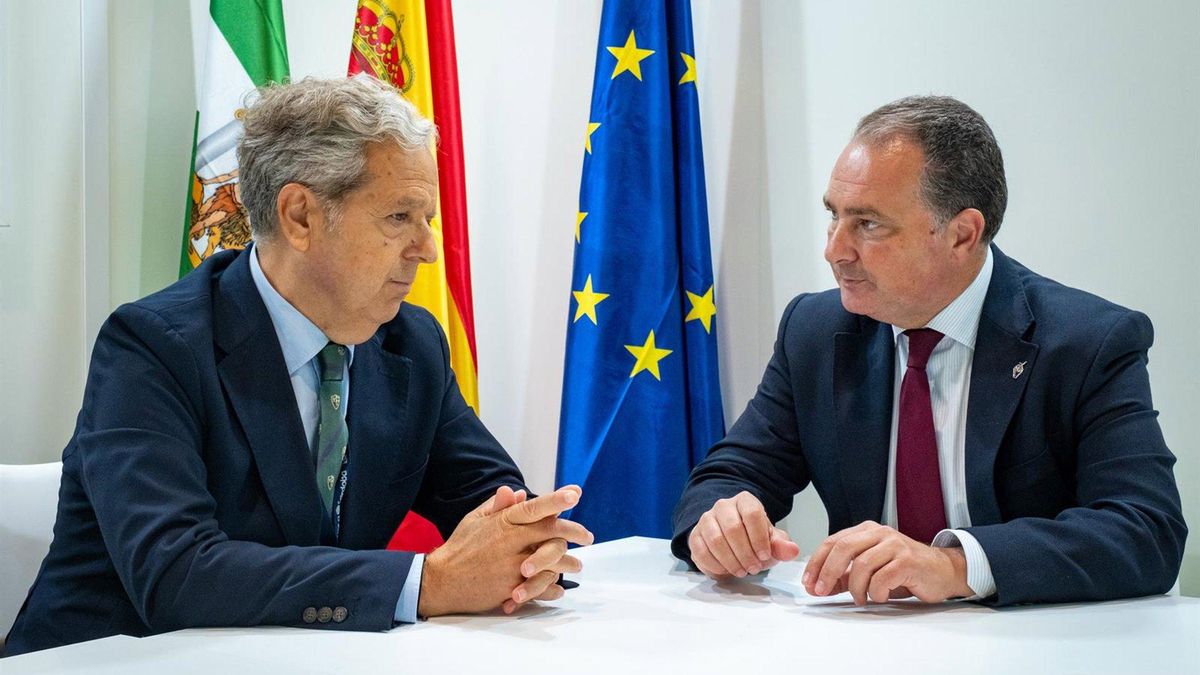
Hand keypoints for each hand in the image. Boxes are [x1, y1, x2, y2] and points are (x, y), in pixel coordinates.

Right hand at [417, 485, 592, 616]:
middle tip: (588, 537)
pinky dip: (552, 589)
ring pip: (552, 561)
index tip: (576, 494)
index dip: (557, 499)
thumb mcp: (475, 520)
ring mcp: (513, 565)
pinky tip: (558, 588)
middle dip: (574, 532)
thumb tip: (517, 491)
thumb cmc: (460, 547)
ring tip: (577, 566)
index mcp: (504, 522)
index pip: (535, 507)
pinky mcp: (512, 587)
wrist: (442, 581)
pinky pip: (541, 587)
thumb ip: (497, 506)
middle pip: (552, 532)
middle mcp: (512, 541)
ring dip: (568, 563)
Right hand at [688, 491, 799, 578]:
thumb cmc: (754, 539)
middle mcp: (723, 506)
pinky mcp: (694, 536)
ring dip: (731, 561)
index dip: (759, 537)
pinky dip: (715, 565)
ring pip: (715, 540)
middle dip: (745, 553)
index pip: (752, 514)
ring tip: (742, 571)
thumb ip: (781, 545)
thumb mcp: (770, 541)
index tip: (765, 556)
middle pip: (732, 528)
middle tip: (754, 568)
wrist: (732, 541)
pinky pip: (700, 551)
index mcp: (745, 501)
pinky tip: (726, 572)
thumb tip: (792, 550)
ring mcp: (706, 520)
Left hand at [802, 521, 971, 604]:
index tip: (808, 581)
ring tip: (860, 599)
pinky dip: (875, 592)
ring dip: (855, 588)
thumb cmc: (904, 570)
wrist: (943, 571)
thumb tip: (819, 587)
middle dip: (827, 572)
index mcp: (866, 531)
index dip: (817, 562)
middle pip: (843, 548)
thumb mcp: (870, 572)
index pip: (832, 542)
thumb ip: (845, 577)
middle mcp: (879, 533)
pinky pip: (882, 578)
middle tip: (821, 591)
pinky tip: (879, 597)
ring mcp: (894, 545)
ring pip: (861, 564)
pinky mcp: (908, 560)